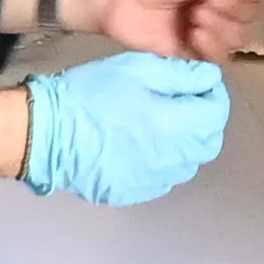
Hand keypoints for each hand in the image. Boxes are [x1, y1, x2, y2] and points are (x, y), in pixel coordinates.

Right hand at [16, 54, 228, 204]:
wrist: (45, 133)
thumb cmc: (91, 94)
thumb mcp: (137, 69)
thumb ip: (180, 75)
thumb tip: (209, 79)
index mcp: (176, 127)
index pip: (218, 114)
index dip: (213, 94)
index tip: (197, 84)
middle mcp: (172, 161)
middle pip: (208, 142)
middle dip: (202, 120)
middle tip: (180, 102)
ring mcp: (152, 182)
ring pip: (186, 163)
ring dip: (183, 143)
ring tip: (156, 123)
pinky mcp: (131, 194)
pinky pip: (160, 178)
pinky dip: (159, 161)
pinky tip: (136, 145)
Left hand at [51, 0, 263, 59]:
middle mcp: (219, 2)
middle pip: (250, 16)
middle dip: (230, 8)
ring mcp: (206, 29)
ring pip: (237, 38)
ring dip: (218, 26)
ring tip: (192, 16)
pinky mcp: (192, 53)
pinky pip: (220, 57)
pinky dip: (210, 45)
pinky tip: (192, 34)